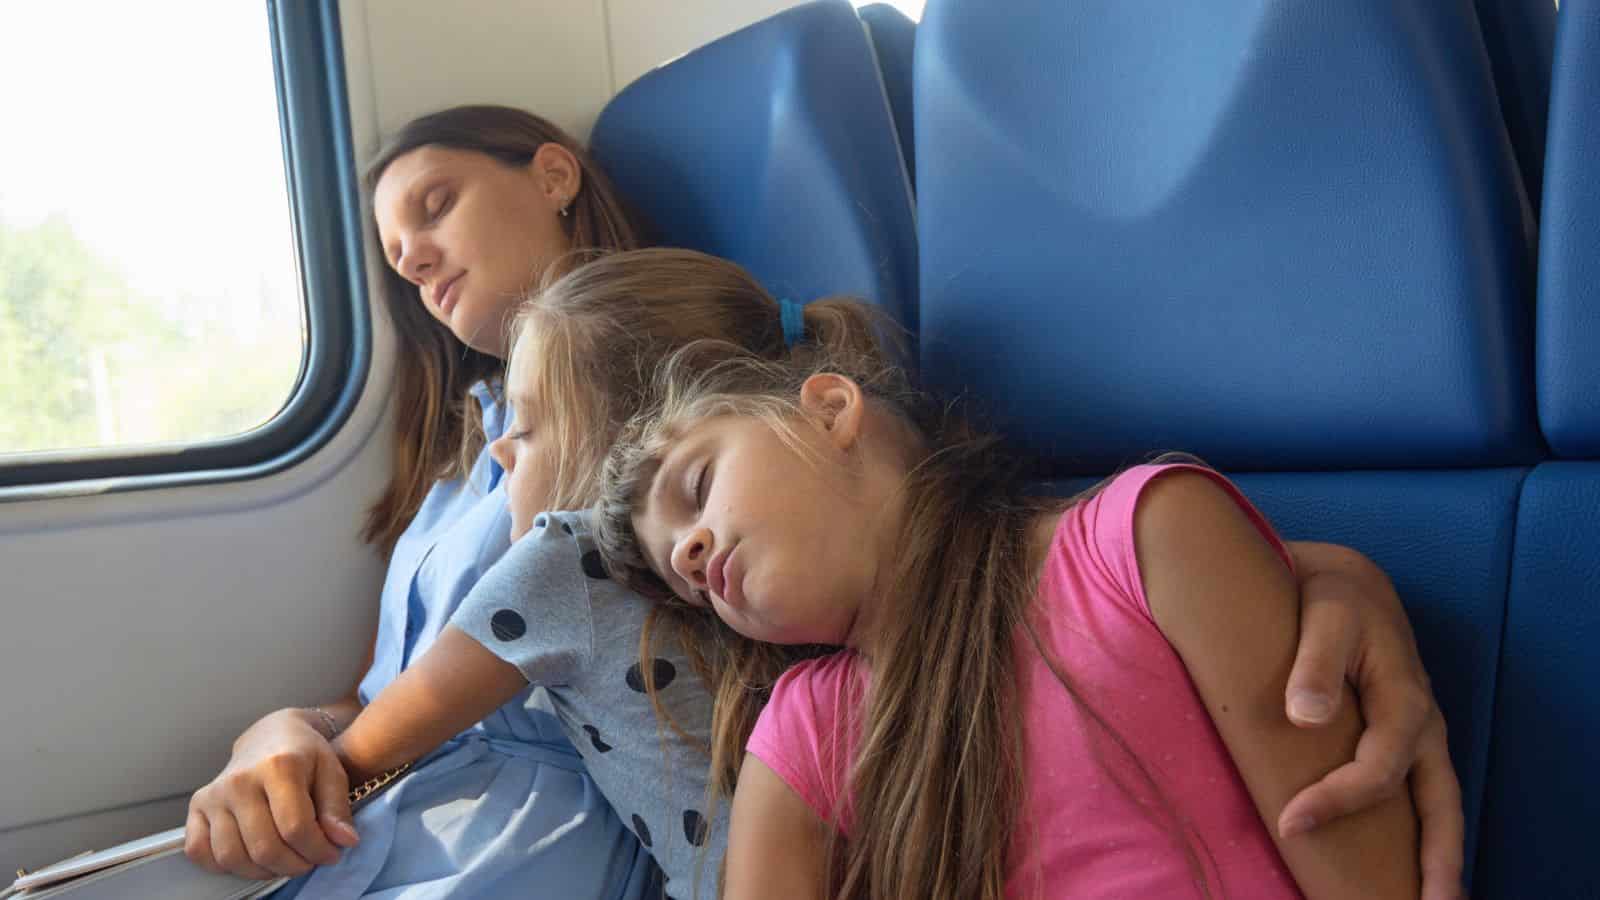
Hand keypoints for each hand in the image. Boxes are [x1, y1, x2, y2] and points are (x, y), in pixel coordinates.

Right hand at [185, 708, 357, 878]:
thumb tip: (344, 841)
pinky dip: (223, 865)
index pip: (296, 828)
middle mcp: (240, 780)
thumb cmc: (304, 754)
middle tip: (309, 860)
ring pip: (232, 857)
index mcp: (278, 766)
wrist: (269, 735)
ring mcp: (214, 794)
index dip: (318, 850)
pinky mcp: (197, 806)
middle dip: (294, 864)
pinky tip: (250, 857)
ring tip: (285, 859)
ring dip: (263, 870)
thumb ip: (337, 808)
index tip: (332, 853)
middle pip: (265, 847)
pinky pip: (200, 851)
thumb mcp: (332, 771)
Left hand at [1279, 542, 1464, 899]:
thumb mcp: (1323, 616)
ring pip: (1439, 807)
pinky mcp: (1402, 740)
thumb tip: (1305, 717)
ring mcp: (1418, 736)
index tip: (1290, 824)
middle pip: (1439, 805)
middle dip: (1434, 861)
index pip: (1377, 770)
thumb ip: (1315, 663)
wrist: (1344, 582)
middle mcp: (1422, 726)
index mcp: (1405, 700)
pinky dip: (1421, 834)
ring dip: (1437, 858)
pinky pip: (1420, 796)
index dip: (1337, 801)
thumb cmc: (1329, 599)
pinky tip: (1407, 867)